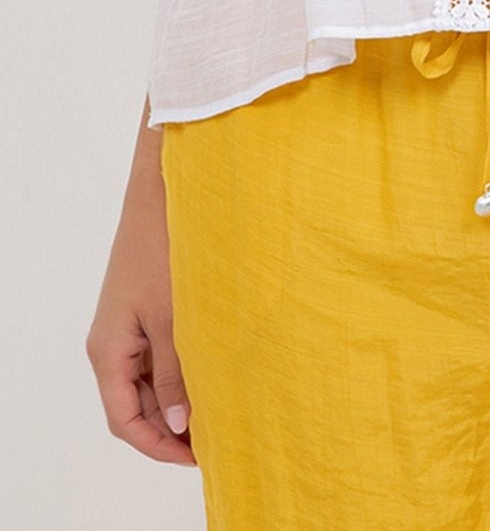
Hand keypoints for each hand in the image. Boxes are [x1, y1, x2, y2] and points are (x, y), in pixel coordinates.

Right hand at [87, 150, 197, 466]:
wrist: (162, 193)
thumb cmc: (163, 250)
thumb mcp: (173, 319)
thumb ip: (176, 374)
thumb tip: (179, 425)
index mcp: (108, 352)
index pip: (125, 420)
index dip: (158, 446)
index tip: (195, 459)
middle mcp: (112, 345)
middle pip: (136, 405)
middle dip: (171, 428)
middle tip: (214, 441)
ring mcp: (128, 327)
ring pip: (149, 382)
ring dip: (179, 401)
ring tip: (218, 414)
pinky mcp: (145, 309)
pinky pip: (158, 355)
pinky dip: (181, 372)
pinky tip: (212, 376)